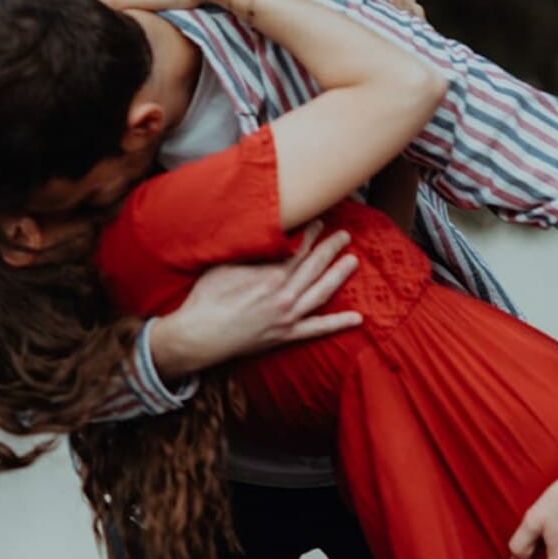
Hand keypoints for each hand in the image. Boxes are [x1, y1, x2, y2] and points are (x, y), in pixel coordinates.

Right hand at [149, 222, 361, 376]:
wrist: (200, 336)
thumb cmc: (207, 298)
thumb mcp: (225, 265)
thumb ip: (250, 252)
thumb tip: (264, 236)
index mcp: (271, 275)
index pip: (299, 249)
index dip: (311, 234)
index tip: (319, 222)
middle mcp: (286, 295)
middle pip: (315, 266)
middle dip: (331, 248)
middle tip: (344, 236)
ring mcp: (289, 317)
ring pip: (322, 292)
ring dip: (339, 275)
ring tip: (353, 261)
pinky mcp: (286, 335)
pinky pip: (317, 329)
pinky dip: (338, 323)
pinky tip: (357, 318)